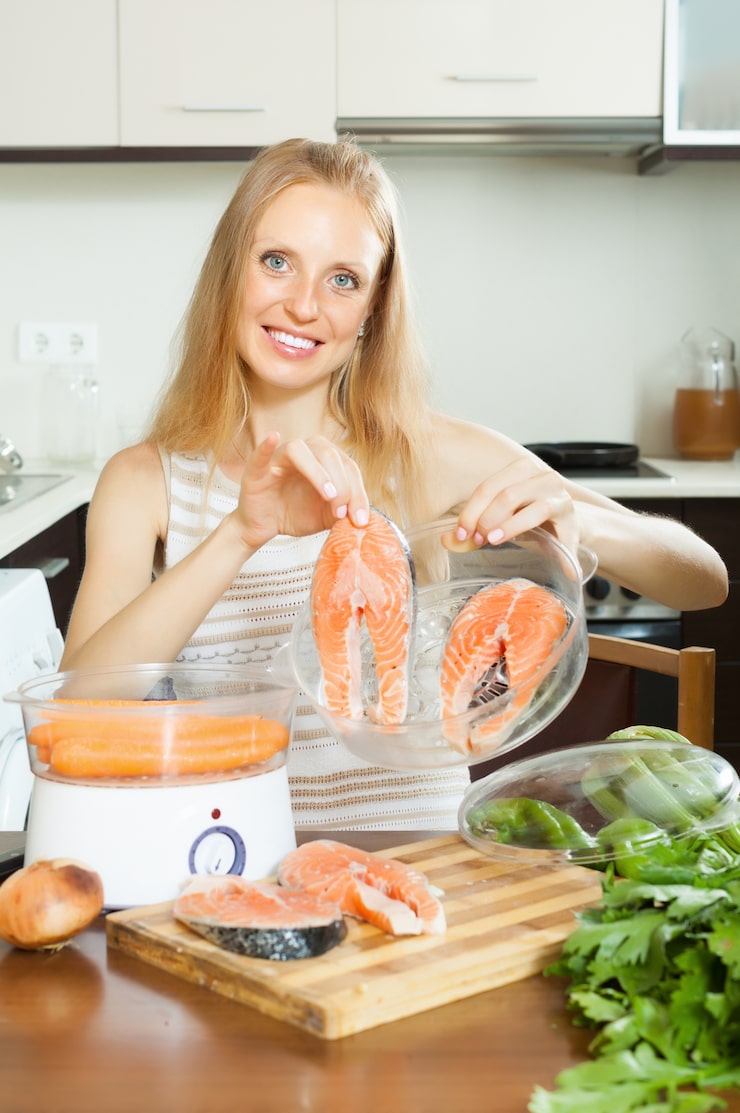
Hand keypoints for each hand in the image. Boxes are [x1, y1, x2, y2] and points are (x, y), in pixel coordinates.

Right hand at [231, 432, 369, 550]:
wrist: (265, 527)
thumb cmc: (295, 514)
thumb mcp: (326, 517)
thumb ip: (344, 512)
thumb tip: (364, 518)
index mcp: (325, 459)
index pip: (348, 467)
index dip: (358, 492)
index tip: (360, 519)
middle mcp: (305, 451)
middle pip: (329, 454)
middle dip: (342, 485)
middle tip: (340, 512)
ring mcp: (279, 457)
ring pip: (299, 450)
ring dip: (317, 471)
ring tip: (328, 494)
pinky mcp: (257, 469)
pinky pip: (261, 453)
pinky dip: (267, 445)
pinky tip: (273, 438)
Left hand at [452, 456, 578, 553]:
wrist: (569, 526)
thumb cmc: (530, 521)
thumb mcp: (500, 522)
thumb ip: (474, 529)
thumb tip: (447, 540)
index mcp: (519, 471)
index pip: (487, 487)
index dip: (470, 511)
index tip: (460, 534)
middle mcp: (539, 476)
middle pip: (505, 494)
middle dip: (486, 519)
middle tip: (477, 540)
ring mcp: (557, 493)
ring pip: (529, 505)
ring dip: (508, 527)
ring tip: (495, 541)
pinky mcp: (569, 513)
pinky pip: (556, 528)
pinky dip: (553, 549)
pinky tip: (553, 566)